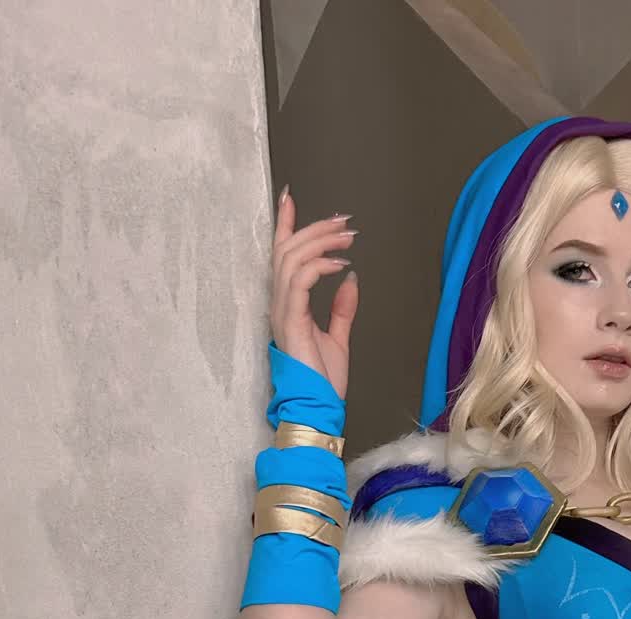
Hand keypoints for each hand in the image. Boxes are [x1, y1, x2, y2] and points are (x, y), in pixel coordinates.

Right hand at [270, 187, 357, 399]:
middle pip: (288, 250)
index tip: (292, 198)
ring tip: (346, 237)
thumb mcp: (337, 337)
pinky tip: (338, 265)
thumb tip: (349, 279)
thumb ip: (341, 308)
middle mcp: (280, 303)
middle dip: (315, 229)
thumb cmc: (322, 381)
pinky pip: (300, 280)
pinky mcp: (291, 320)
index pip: (283, 256)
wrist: (317, 407)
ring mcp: (283, 310)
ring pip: (292, 258)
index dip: (286, 225)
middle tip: (343, 222)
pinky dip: (319, 266)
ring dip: (320, 242)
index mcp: (288, 305)